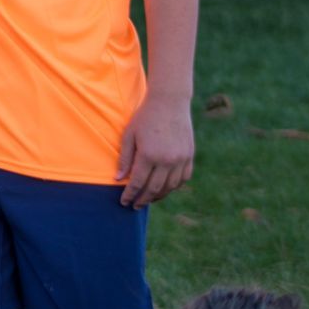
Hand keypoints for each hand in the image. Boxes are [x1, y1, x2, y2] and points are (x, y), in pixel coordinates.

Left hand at [117, 89, 194, 207]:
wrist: (169, 102)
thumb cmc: (144, 117)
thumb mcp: (129, 135)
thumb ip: (125, 159)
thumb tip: (118, 179)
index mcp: (149, 155)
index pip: (137, 183)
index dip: (130, 195)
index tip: (124, 202)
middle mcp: (167, 160)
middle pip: (154, 189)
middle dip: (143, 199)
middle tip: (135, 206)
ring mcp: (181, 159)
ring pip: (170, 187)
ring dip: (158, 196)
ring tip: (148, 199)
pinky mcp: (189, 156)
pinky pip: (183, 178)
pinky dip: (174, 187)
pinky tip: (165, 189)